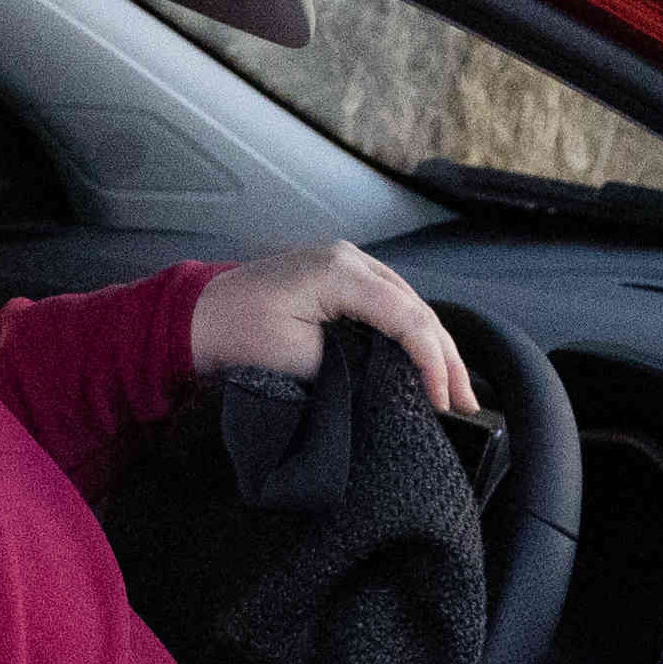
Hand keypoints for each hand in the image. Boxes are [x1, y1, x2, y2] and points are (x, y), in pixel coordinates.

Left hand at [190, 241, 477, 414]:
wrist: (196, 316)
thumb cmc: (234, 334)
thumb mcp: (293, 358)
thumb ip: (349, 365)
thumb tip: (387, 381)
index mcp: (338, 272)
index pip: (406, 316)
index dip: (430, 362)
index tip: (442, 403)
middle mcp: (350, 259)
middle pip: (416, 308)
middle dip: (445, 357)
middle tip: (466, 403)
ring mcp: (346, 264)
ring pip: (409, 306)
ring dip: (433, 348)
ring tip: (456, 390)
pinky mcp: (339, 279)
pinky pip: (389, 305)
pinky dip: (411, 336)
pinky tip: (425, 363)